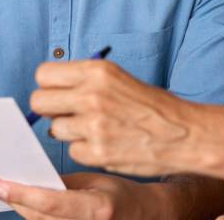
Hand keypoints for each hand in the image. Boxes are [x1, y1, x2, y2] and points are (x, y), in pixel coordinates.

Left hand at [0, 172, 160, 219]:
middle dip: (14, 199)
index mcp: (97, 209)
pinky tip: (25, 203)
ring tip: (6, 189)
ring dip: (21, 208)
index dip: (19, 193)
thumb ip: (64, 183)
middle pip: (38, 217)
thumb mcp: (96, 180)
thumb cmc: (123, 196)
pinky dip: (34, 215)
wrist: (145, 216)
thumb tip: (31, 179)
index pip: (49, 203)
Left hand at [30, 60, 194, 175]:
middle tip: (68, 113)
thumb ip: (85, 81)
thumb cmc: (152, 106)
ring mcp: (93, 125)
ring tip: (95, 129)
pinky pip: (72, 151)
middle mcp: (92, 95)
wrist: (184, 133)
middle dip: (50, 109)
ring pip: (54, 129)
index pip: (44, 74)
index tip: (59, 92)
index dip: (49, 85)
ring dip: (70, 131)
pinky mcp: (97, 152)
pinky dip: (85, 150)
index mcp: (97, 72)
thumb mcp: (119, 78)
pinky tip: (105, 144)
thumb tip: (52, 91)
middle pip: (39, 101)